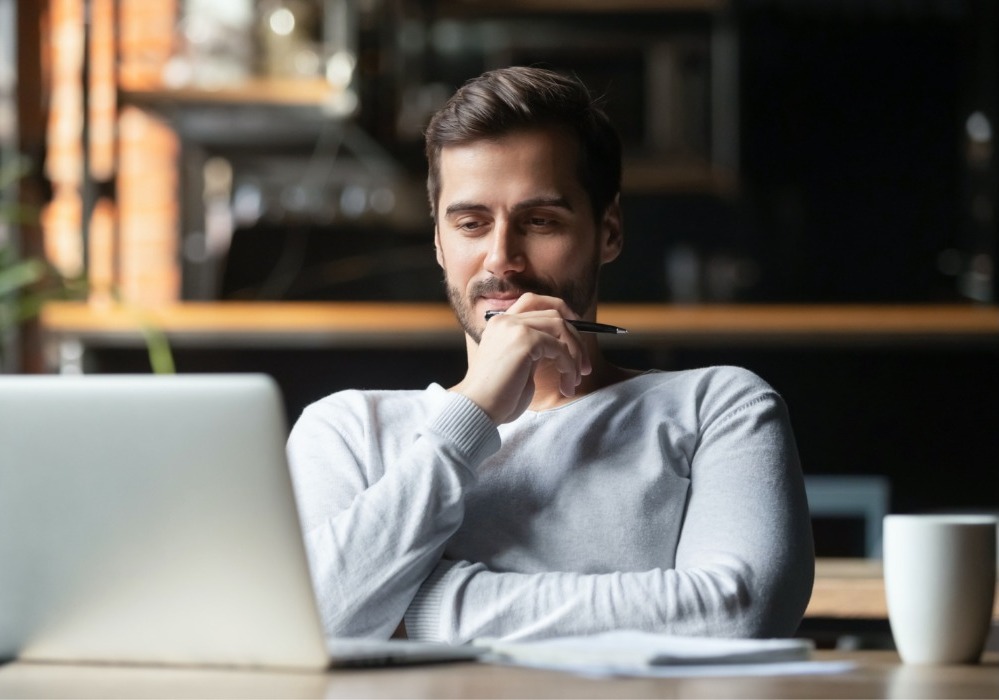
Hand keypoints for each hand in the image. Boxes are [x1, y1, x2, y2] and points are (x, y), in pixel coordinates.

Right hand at [451, 294, 591, 423]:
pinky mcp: (525, 340)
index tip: (577, 334)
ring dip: (576, 354)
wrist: (478, 409)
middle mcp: (506, 319)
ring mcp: (514, 327)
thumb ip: (534, 350)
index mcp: (500, 323)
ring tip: (575, 379)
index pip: (535, 301)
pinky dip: (569, 366)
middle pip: (554, 313)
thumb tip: (563, 347)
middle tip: (584, 366)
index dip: (561, 311)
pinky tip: (566, 384)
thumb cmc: (497, 397)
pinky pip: (560, 348)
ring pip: (561, 327)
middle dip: (576, 339)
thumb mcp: (518, 365)